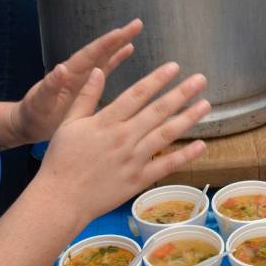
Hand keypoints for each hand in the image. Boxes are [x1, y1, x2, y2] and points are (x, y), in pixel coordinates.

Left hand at [9, 19, 141, 145]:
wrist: (30, 123)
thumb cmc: (34, 113)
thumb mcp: (40, 101)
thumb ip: (50, 85)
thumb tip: (61, 68)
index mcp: (69, 73)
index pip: (90, 55)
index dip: (105, 44)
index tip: (121, 32)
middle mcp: (78, 70)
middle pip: (101, 50)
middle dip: (118, 38)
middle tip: (137, 24)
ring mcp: (84, 76)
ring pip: (106, 56)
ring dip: (120, 43)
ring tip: (135, 30)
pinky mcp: (89, 84)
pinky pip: (106, 68)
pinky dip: (117, 57)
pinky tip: (129, 49)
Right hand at [34, 58, 210, 220]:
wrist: (60, 199)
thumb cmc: (61, 160)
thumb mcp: (69, 123)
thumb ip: (86, 96)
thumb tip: (99, 70)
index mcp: (106, 121)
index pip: (137, 94)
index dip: (157, 79)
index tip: (174, 67)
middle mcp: (124, 138)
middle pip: (157, 111)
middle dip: (181, 93)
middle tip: (200, 79)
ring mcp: (133, 159)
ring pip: (165, 134)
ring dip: (187, 118)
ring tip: (205, 105)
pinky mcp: (138, 179)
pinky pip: (165, 165)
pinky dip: (185, 155)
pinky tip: (201, 145)